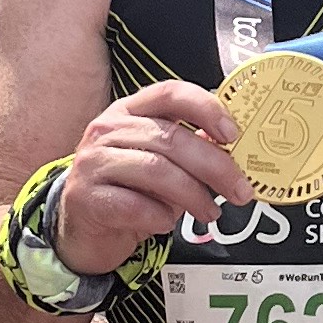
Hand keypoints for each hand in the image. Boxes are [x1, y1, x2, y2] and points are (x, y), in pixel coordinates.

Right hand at [54, 79, 249, 269]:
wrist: (82, 229)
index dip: (206, 108)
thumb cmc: (128, 190)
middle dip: (215, 166)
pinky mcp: (86, 197)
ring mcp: (93, 162)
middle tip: (240, 191)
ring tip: (210, 212)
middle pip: (171, 138)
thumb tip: (235, 150)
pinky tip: (166, 224)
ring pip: (156, 171)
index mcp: (130, 111)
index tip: (233, 134)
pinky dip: (160, 217)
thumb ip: (190, 150)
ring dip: (193, 195)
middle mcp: (108, 129)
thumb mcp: (160, 163)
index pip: (170, 93)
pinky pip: (135, 206)